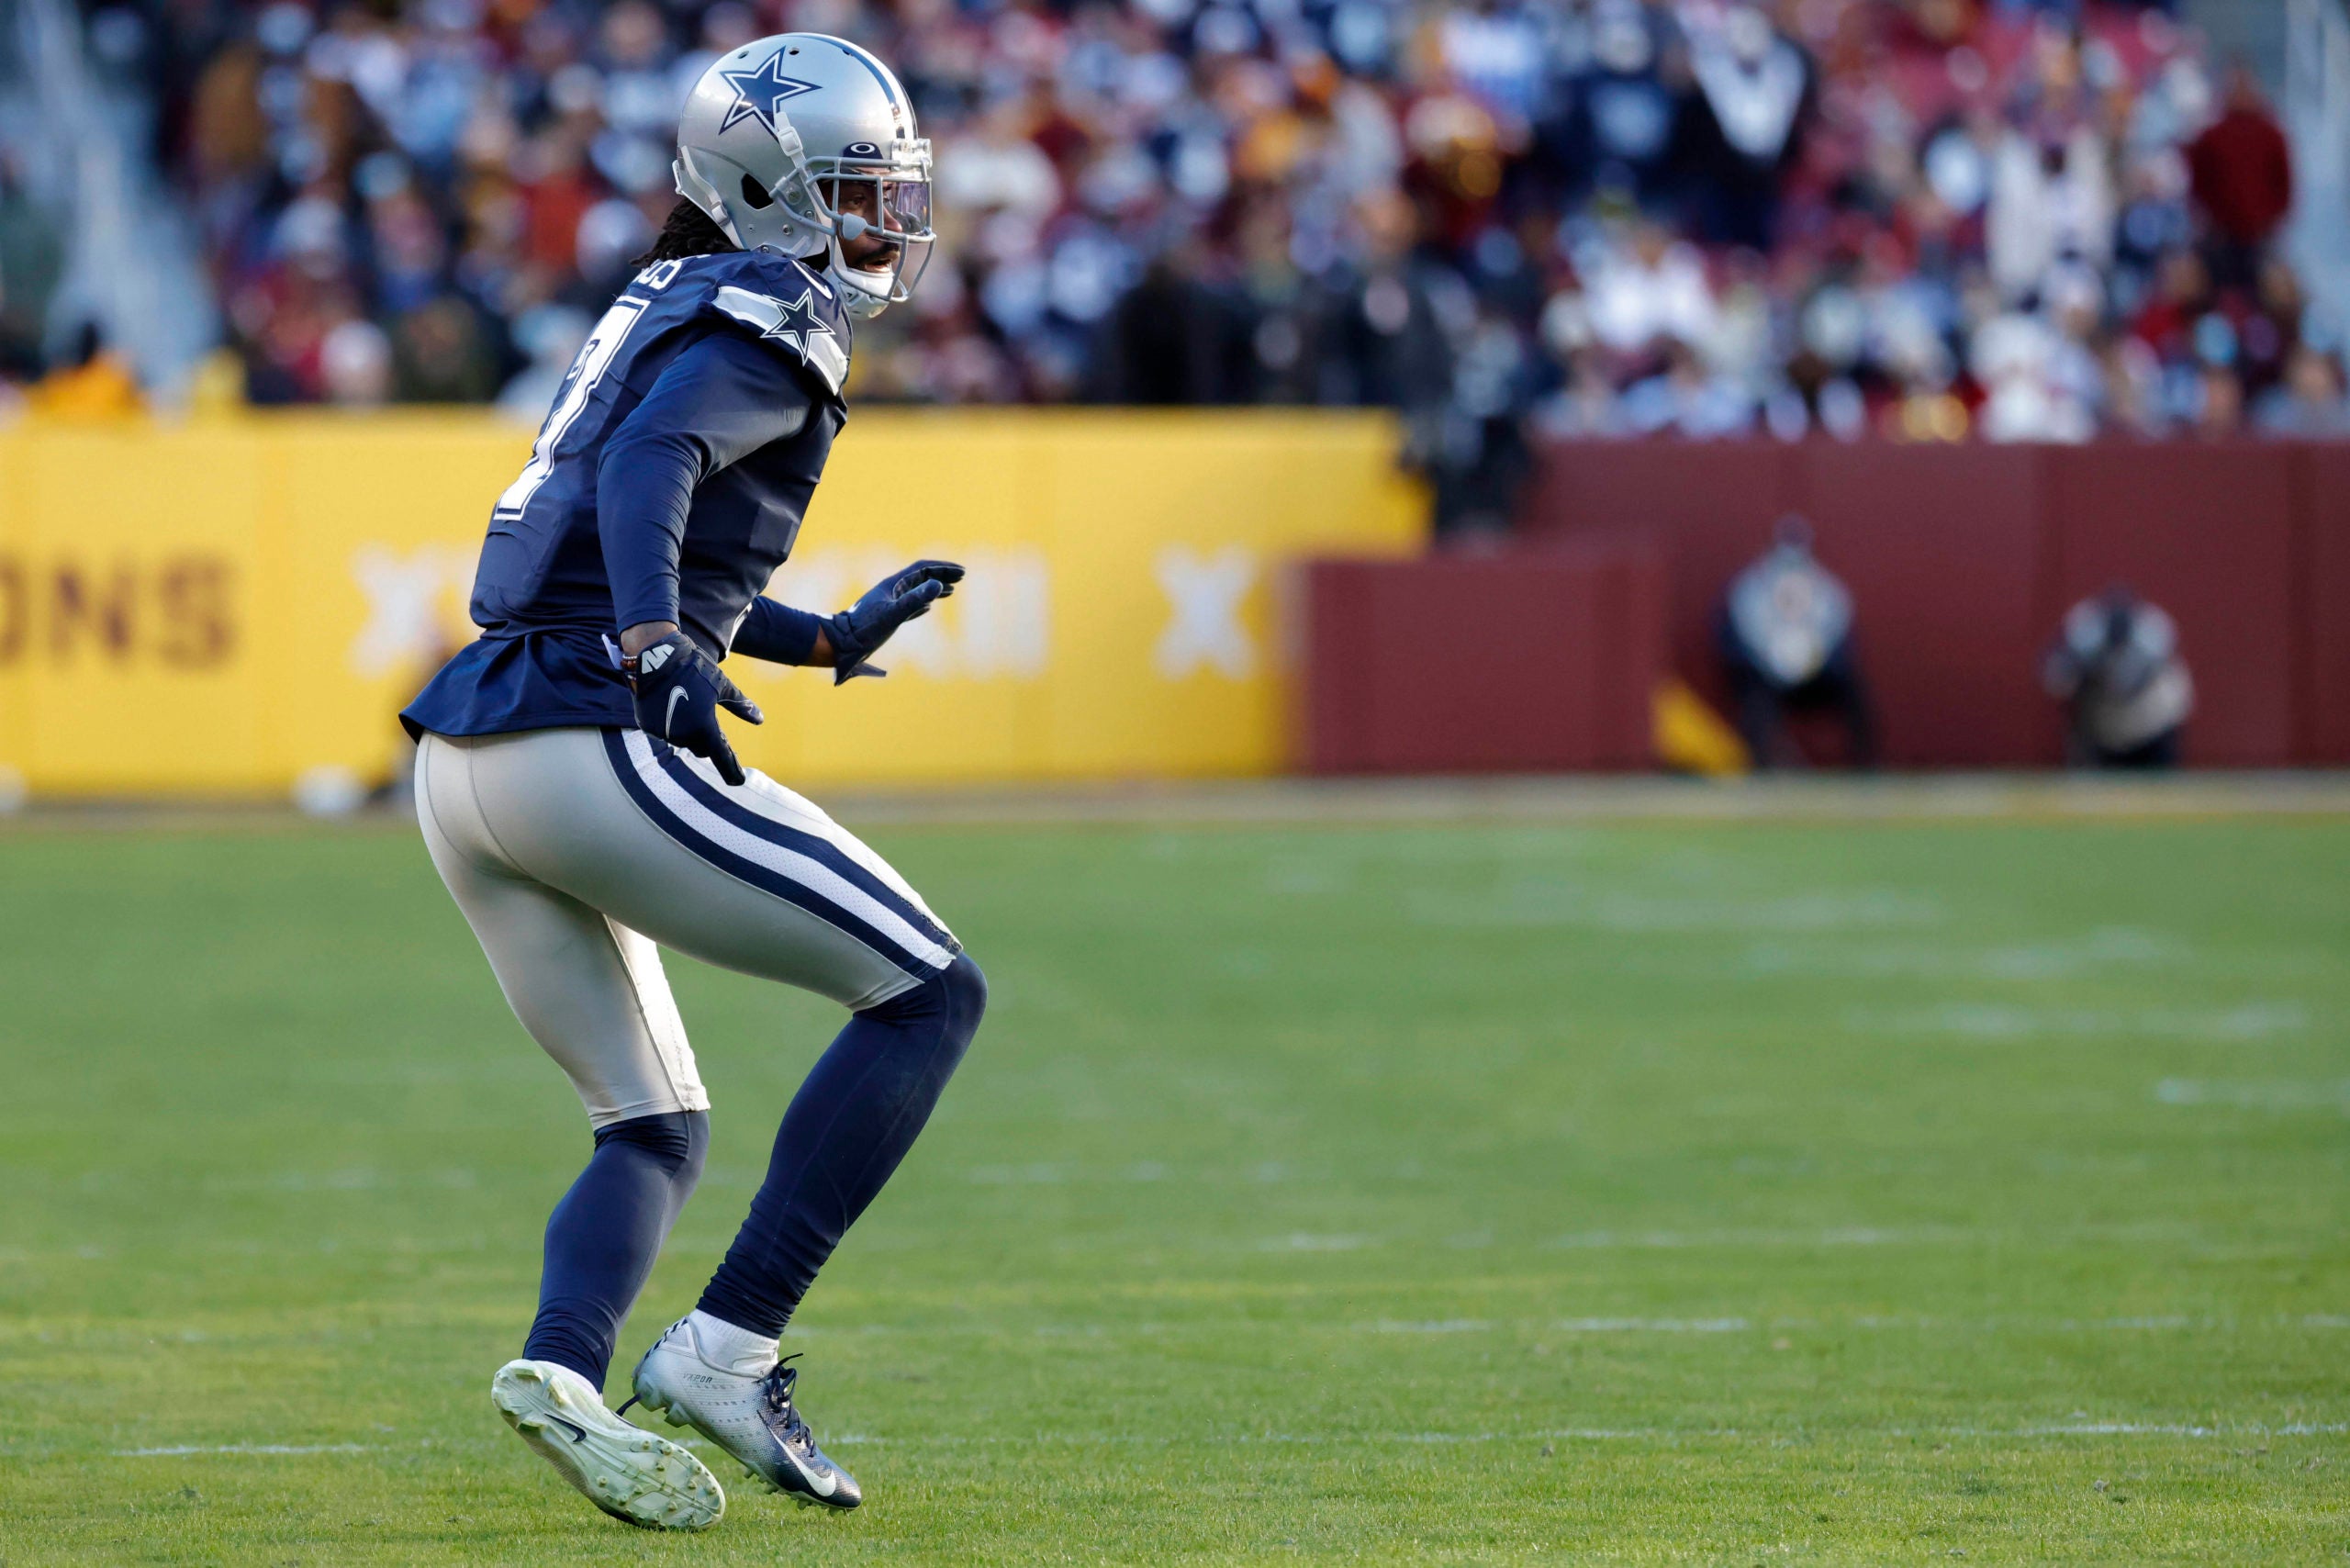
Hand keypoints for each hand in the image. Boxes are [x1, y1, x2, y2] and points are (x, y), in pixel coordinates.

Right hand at [623, 631, 763, 784]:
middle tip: (712, 722)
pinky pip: (666, 731)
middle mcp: (683, 736)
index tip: (739, 781)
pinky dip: (672, 724)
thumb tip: (760, 720)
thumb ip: (741, 706)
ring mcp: (662, 732)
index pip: (722, 758)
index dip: (732, 771)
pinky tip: (672, 705)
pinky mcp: (647, 725)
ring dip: (689, 731)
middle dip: (708, 739)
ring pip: (683, 739)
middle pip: (702, 748)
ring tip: (688, 705)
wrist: (654, 653)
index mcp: (705, 728)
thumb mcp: (723, 685)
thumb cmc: (694, 667)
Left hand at [823, 560, 963, 684]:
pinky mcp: (888, 616)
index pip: (923, 568)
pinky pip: (910, 606)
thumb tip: (938, 584)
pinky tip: (929, 609)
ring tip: (951, 591)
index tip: (961, 572)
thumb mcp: (894, 614)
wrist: (843, 642)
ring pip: (917, 591)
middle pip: (921, 577)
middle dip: (941, 575)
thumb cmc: (866, 628)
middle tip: (961, 577)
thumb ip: (916, 599)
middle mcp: (893, 590)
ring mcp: (890, 603)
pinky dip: (923, 604)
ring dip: (934, 588)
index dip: (943, 568)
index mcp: (894, 584)